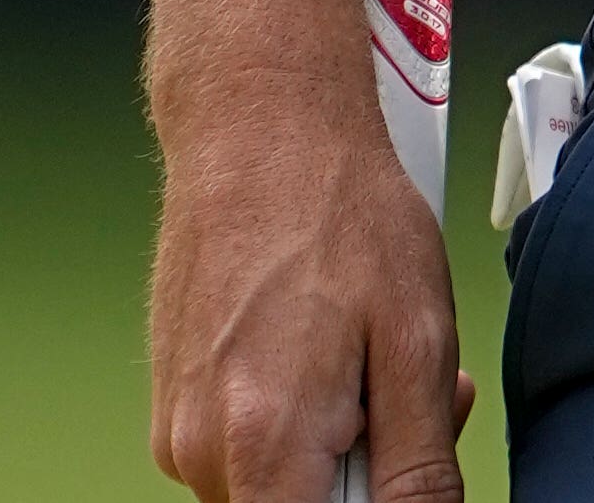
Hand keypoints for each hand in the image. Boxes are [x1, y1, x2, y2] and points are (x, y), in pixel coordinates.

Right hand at [143, 91, 474, 502]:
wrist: (261, 127)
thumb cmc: (341, 212)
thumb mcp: (415, 341)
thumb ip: (418, 467)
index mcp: (262, 445)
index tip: (400, 461)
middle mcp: (200, 450)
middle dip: (368, 475)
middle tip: (413, 393)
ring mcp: (178, 429)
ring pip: (277, 485)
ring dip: (338, 446)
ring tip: (368, 354)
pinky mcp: (174, 406)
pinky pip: (249, 449)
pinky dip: (299, 420)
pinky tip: (325, 348)